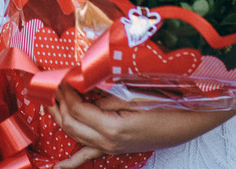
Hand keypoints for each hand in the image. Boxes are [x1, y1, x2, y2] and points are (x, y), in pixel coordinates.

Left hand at [47, 84, 235, 166]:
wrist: (187, 122)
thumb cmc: (164, 104)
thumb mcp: (132, 94)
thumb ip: (103, 94)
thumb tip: (80, 86)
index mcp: (111, 127)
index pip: (76, 109)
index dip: (64, 91)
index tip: (58, 75)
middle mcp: (107, 142)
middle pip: (70, 123)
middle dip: (57, 102)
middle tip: (50, 84)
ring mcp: (110, 148)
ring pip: (74, 136)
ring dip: (59, 118)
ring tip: (49, 102)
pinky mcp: (114, 149)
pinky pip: (88, 157)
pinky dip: (71, 163)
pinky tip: (58, 168)